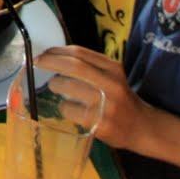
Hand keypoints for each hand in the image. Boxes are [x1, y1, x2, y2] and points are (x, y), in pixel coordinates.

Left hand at [33, 46, 159, 154]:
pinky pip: (70, 110)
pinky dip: (63, 107)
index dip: (57, 51)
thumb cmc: (119, 99)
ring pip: (68, 87)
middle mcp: (112, 83)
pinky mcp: (100, 123)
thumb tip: (54, 56)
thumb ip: (89, 67)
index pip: (80, 53)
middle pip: (74, 66)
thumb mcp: (111, 77)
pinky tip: (68, 108)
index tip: (43, 52)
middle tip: (37, 63)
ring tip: (55, 87)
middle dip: (50, 62)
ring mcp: (106, 104)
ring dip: (55, 85)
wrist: (142, 127)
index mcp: (113, 68)